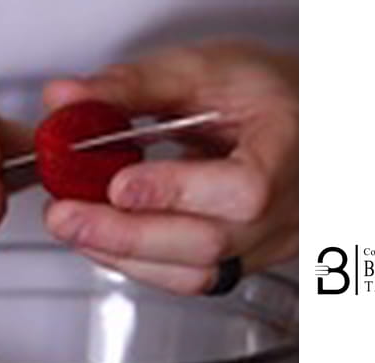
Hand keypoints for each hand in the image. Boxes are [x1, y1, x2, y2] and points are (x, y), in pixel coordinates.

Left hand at [42, 40, 297, 293]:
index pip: (242, 190)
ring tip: (72, 226)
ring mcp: (266, 246)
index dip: (173, 190)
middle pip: (209, 244)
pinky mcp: (241, 263)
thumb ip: (134, 86)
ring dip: (123, 255)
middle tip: (65, 216)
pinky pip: (191, 279)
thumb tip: (68, 99)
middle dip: (124, 235)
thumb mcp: (208, 72)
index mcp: (289, 156)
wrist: (309, 124)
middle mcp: (286, 213)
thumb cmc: (272, 94)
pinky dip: (139, 264)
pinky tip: (102, 240)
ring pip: (197, 273)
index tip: (116, 184)